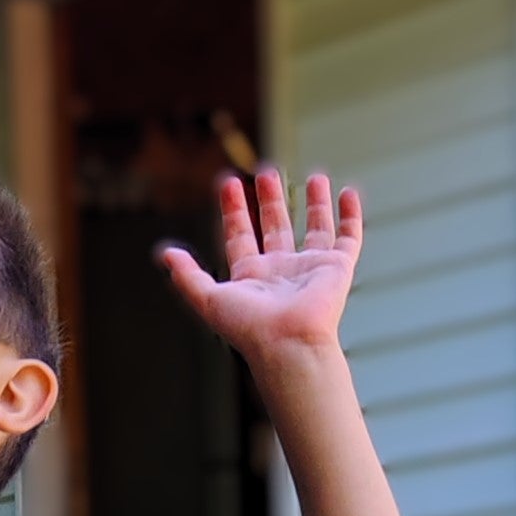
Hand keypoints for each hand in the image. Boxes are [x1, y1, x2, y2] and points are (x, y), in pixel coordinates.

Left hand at [157, 168, 362, 359]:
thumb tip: (165, 253)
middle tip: (266, 172)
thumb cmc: (248, 326)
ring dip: (315, 204)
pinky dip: (350, 216)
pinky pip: (348, 238)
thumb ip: (187, 276)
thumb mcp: (208, 298)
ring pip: (315, 229)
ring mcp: (310, 269)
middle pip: (275, 227)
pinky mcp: (337, 268)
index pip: (240, 236)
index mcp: (252, 277)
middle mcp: (281, 271)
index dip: (233, 210)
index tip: (228, 182)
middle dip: (270, 200)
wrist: (288, 343)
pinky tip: (347, 193)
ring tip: (315, 176)